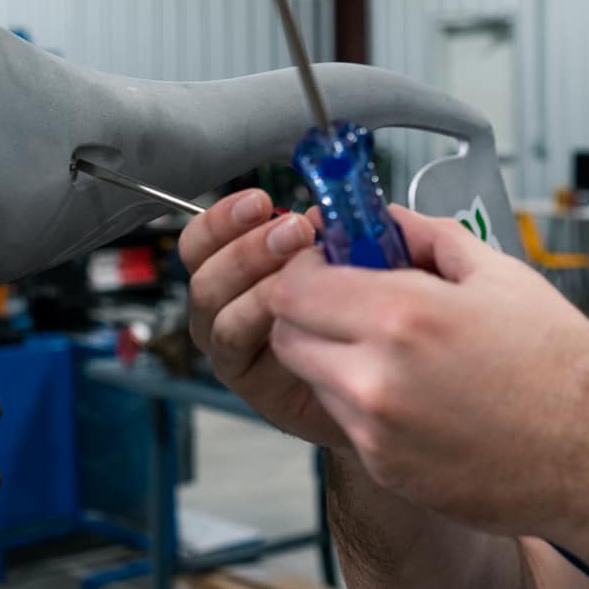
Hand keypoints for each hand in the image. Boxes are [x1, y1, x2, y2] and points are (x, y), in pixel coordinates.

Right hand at [179, 189, 347, 449]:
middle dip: (246, 245)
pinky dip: (256, 319)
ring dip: (252, 278)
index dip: (222, 219)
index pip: (205, 240)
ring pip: (214, 306)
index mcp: (238, 272)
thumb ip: (334, 233)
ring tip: (301, 266)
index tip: (259, 202)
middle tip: (295, 231)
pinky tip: (293, 307)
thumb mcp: (354, 263)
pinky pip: (233, 344)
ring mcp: (233, 347)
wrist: (385, 386)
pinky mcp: (247, 381)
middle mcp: (226, 308)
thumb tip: (322, 213)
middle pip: (203, 272)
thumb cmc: (365, 320)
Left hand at [260, 204, 588, 538]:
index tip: (326, 262)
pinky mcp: (386, 470)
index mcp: (402, 316)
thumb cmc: (560, 365)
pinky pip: (349, 422)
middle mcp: (376, 379)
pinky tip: (422, 393)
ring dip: (335, 357)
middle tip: (350, 302)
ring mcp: (376, 432)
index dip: (303, 269)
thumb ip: (430, 236)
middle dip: (308, 313)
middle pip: (288, 337)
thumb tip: (387, 220)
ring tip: (397, 349)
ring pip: (315, 381)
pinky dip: (367, 402)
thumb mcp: (500, 275)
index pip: (294, 288)